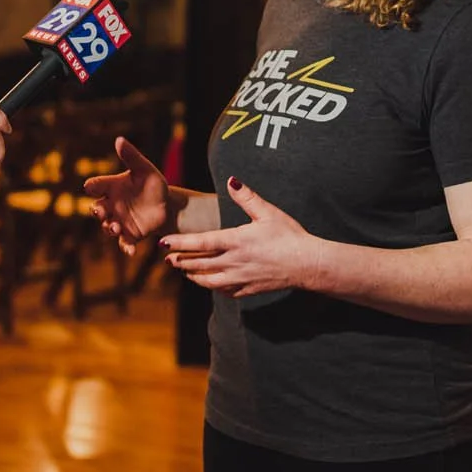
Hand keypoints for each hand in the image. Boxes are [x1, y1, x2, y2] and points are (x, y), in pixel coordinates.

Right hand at [84, 137, 172, 254]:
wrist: (166, 204)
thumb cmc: (152, 184)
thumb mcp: (144, 169)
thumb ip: (131, 156)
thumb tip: (119, 139)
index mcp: (111, 187)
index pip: (95, 186)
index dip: (92, 187)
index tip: (91, 187)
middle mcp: (111, 205)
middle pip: (96, 209)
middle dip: (96, 211)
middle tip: (100, 210)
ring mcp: (118, 221)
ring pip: (107, 227)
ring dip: (109, 228)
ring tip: (116, 228)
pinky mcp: (129, 235)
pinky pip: (123, 243)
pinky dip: (126, 247)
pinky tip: (131, 251)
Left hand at [161, 178, 320, 296]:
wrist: (307, 264)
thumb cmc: (289, 235)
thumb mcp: (268, 212)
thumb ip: (247, 197)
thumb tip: (231, 181)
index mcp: (237, 241)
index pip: (200, 243)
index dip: (180, 243)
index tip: (164, 242)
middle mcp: (234, 262)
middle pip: (199, 264)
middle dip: (180, 261)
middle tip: (166, 258)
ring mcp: (240, 278)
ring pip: (208, 281)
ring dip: (192, 275)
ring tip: (182, 270)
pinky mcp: (249, 289)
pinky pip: (224, 291)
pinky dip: (212, 286)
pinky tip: (208, 281)